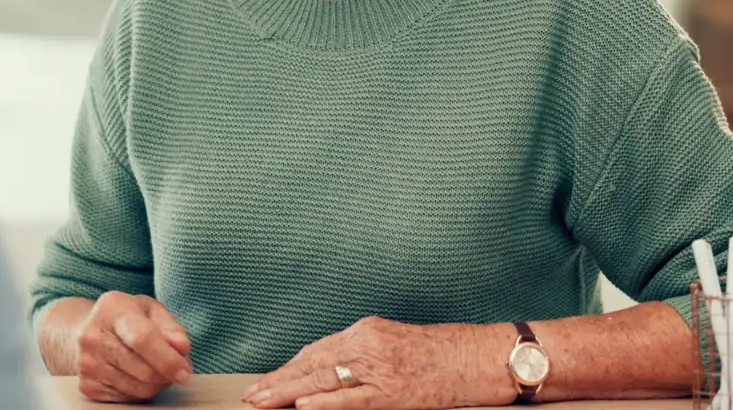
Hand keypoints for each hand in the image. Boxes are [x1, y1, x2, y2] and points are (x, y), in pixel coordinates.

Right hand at [74, 291, 192, 402]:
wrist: (86, 330)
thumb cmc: (126, 319)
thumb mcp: (151, 310)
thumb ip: (171, 327)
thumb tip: (182, 348)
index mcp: (112, 308)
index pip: (143, 338)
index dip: (167, 359)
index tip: (184, 371)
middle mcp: (93, 336)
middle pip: (142, 369)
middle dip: (167, 374)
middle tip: (179, 369)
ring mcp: (87, 363)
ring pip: (136, 388)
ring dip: (156, 384)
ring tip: (158, 370)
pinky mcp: (87, 385)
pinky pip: (126, 399)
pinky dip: (140, 392)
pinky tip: (139, 376)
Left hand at [242, 318, 509, 409]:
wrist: (480, 356)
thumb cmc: (444, 353)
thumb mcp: (396, 342)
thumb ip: (363, 354)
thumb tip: (329, 374)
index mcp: (367, 331)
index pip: (316, 350)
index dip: (287, 368)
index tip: (266, 381)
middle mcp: (368, 344)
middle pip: (312, 363)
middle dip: (279, 381)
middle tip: (252, 395)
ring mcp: (380, 368)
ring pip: (324, 380)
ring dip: (289, 393)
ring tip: (263, 402)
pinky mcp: (394, 391)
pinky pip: (353, 399)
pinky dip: (325, 402)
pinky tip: (303, 406)